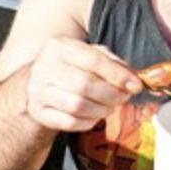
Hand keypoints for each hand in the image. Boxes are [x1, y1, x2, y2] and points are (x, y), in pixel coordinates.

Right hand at [25, 38, 140, 131]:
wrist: (36, 84)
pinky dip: (88, 122)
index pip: (93, 60)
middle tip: (123, 98)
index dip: (117, 74)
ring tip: (109, 107)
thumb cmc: (69, 67)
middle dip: (111, 94)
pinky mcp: (38, 112)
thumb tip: (133, 80)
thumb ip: (111, 63)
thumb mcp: (88, 55)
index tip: (135, 85)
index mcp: (58, 47)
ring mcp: (38, 91)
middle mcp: (44, 67)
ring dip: (101, 110)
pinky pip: (69, 122)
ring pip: (77, 105)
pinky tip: (93, 116)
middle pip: (84, 84)